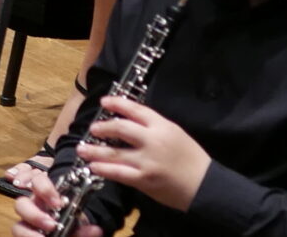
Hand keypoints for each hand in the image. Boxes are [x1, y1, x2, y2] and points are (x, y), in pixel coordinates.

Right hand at [10, 166, 99, 236]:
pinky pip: (19, 235)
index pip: (37, 182)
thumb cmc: (74, 230)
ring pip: (17, 226)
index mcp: (47, 199)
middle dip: (33, 214)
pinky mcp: (25, 234)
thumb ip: (86, 230)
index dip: (44, 189)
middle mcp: (34, 210)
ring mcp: (27, 225)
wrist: (69, 235)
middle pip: (20, 204)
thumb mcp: (81, 228)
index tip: (58, 202)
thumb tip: (95, 230)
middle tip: (51, 225)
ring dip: (28, 233)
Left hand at [79, 95, 211, 212]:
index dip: (117, 103)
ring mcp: (147, 160)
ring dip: (94, 150)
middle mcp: (152, 140)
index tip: (104, 101)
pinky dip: (103, 169)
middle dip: (102, 127)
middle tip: (93, 129)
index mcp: (162, 126)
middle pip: (120, 127)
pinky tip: (94, 167)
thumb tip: (131, 122)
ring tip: (82, 149)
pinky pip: (118, 173)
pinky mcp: (144, 179)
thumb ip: (154, 127)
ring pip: (114, 152)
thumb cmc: (192, 159)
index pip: (135, 109)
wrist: (205, 186)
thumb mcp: (176, 134)